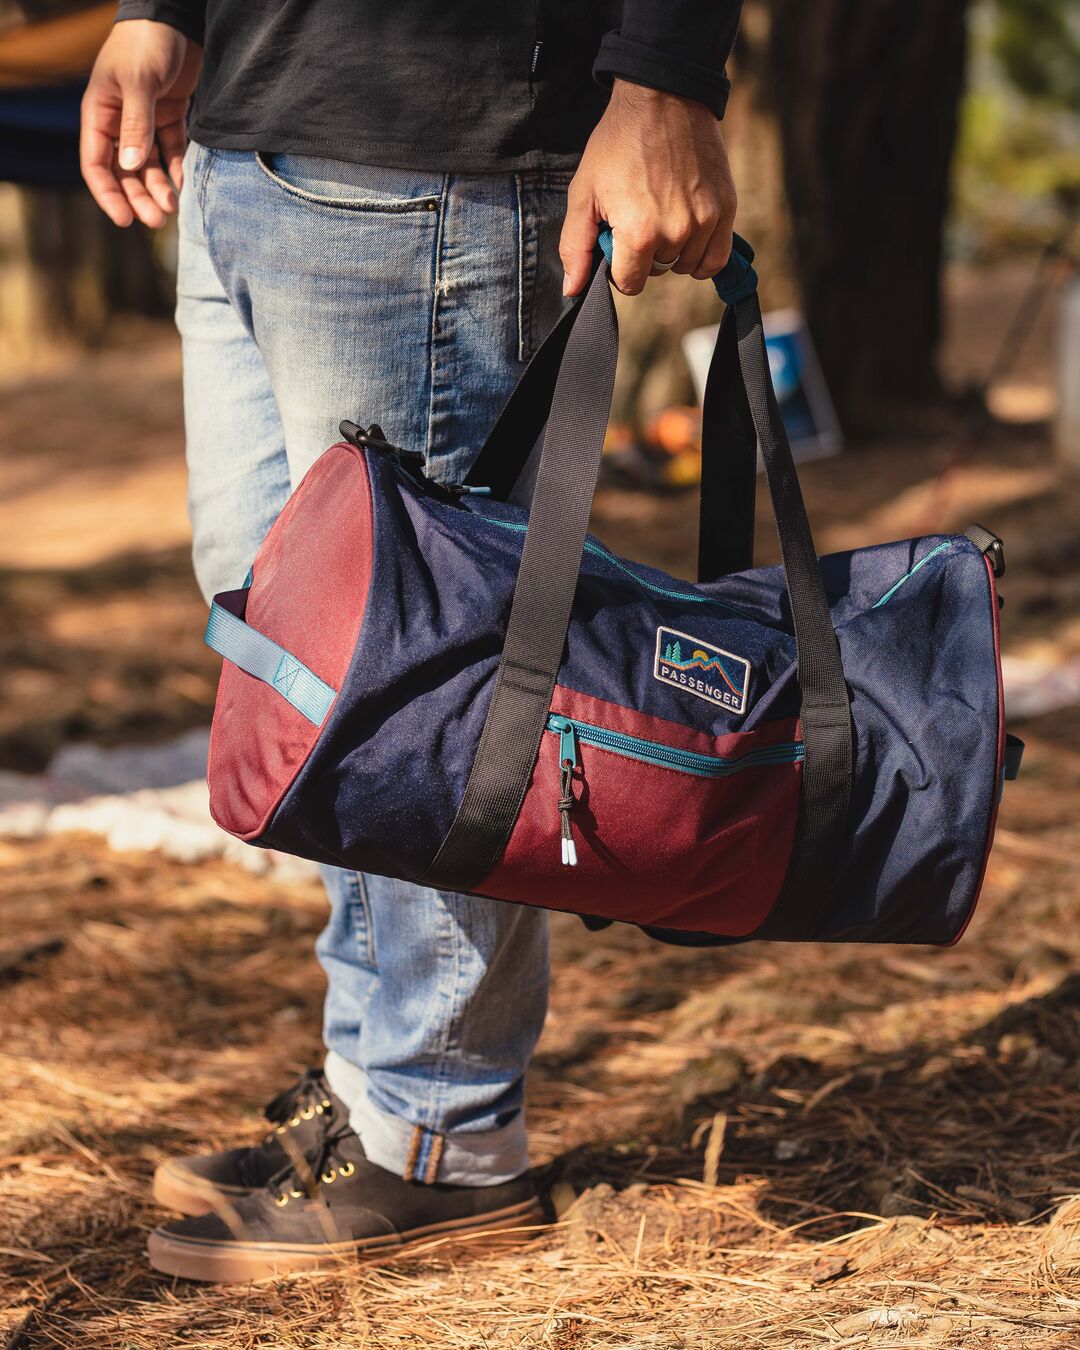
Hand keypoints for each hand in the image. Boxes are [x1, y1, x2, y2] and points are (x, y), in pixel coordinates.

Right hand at [80, 20, 200, 227]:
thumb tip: (130, 167)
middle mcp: (119, 121)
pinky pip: (170, 151)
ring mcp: (144, 120)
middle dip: (138, 198)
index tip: (125, 219)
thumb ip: (136, 125)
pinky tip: (184, 185)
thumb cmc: (147, 43)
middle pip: (124, 172)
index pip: (96, 164)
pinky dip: (176, 168)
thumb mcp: (138, 83)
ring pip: (147, 166)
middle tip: (157, 221)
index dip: (108, 194)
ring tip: (172, 209)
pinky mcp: (169, 115)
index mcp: (100, 113)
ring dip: (158, 189)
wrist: (176, 16)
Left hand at [560, 79, 736, 296]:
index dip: (619, 266)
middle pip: (657, 271)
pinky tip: (689, 234)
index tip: (618, 238)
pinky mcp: (726, 208)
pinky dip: (702, 255)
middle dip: (644, 253)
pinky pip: (715, 259)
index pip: (629, 284)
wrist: (663, 97)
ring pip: (685, 266)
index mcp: (639, 234)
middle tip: (639, 213)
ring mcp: (705, 222)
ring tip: (663, 214)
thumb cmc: (617, 143)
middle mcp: (676, 233)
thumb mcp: (583, 193)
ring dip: (673, 252)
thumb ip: (576, 246)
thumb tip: (573, 292)